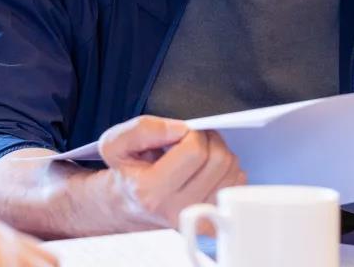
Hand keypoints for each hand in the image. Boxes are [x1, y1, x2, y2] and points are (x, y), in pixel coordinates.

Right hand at [97, 115, 246, 229]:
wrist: (128, 204)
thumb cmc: (128, 172)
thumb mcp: (116, 144)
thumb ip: (143, 129)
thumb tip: (179, 129)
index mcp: (150, 191)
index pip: (195, 150)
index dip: (192, 133)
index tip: (180, 135)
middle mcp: (175, 210)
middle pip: (219, 160)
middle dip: (209, 140)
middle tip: (193, 142)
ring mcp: (196, 220)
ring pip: (232, 171)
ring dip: (220, 154)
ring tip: (199, 156)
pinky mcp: (213, 223)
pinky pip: (237, 185)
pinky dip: (228, 171)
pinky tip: (207, 171)